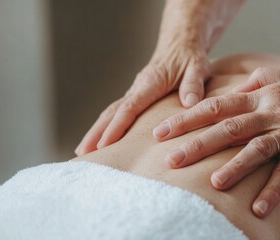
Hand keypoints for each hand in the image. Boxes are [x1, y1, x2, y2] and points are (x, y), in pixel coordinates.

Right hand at [75, 47, 209, 155]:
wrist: (182, 44)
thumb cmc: (190, 57)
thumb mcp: (198, 68)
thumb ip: (194, 84)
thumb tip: (189, 103)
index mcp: (151, 82)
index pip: (129, 108)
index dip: (116, 127)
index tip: (104, 145)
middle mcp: (138, 88)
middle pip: (112, 112)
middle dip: (96, 133)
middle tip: (81, 154)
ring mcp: (135, 92)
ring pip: (111, 112)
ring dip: (96, 131)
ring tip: (82, 152)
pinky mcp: (138, 96)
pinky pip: (118, 112)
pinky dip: (106, 126)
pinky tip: (101, 139)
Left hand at [153, 67, 279, 216]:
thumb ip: (257, 79)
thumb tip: (235, 86)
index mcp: (261, 95)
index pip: (216, 105)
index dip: (187, 118)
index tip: (162, 131)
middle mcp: (271, 113)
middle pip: (228, 128)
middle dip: (196, 143)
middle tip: (170, 160)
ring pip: (256, 150)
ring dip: (234, 168)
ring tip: (212, 184)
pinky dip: (274, 191)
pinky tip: (258, 210)